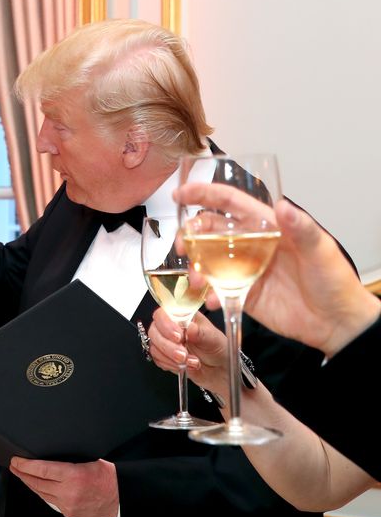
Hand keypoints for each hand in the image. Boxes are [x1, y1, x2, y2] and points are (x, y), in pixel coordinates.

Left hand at [9, 457, 118, 516]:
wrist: (124, 497)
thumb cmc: (111, 476)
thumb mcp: (92, 460)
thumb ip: (70, 460)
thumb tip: (51, 455)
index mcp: (74, 475)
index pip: (41, 470)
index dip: (25, 465)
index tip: (15, 461)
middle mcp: (68, 492)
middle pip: (37, 483)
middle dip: (23, 474)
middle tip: (14, 466)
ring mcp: (68, 505)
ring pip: (42, 494)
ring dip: (30, 484)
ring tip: (22, 476)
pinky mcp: (70, 513)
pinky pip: (51, 502)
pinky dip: (43, 494)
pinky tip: (38, 488)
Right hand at [148, 309, 229, 395]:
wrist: (219, 368)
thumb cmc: (217, 348)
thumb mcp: (214, 339)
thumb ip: (201, 333)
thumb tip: (190, 327)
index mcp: (183, 316)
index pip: (163, 314)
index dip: (166, 325)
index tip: (178, 337)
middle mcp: (172, 327)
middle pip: (155, 331)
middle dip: (168, 346)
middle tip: (183, 354)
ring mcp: (166, 341)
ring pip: (154, 347)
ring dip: (170, 357)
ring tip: (189, 361)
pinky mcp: (164, 355)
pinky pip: (157, 359)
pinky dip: (170, 364)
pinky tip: (184, 365)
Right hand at [175, 183, 379, 357]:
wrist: (335, 322)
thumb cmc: (334, 281)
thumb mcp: (321, 250)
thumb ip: (301, 228)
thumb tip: (282, 207)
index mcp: (268, 226)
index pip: (230, 203)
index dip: (204, 194)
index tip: (181, 193)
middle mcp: (251, 245)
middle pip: (209, 231)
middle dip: (190, 234)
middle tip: (182, 246)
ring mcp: (244, 269)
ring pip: (206, 260)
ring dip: (195, 267)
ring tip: (198, 281)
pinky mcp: (241, 293)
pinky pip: (216, 290)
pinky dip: (209, 294)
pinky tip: (214, 301)